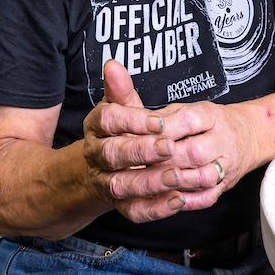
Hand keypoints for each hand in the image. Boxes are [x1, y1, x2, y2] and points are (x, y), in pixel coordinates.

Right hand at [82, 61, 184, 223]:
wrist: (107, 169)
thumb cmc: (121, 132)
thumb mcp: (121, 108)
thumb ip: (120, 89)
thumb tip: (113, 63)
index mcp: (95, 127)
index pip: (108, 120)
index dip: (132, 120)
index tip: (159, 121)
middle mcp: (95, 156)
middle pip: (112, 154)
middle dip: (141, 151)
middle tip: (169, 147)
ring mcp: (105, 182)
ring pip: (121, 185)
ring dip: (149, 182)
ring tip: (177, 176)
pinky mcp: (120, 206)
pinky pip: (134, 211)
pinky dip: (156, 208)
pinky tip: (179, 199)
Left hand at [145, 100, 259, 212]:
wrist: (248, 134)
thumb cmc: (208, 122)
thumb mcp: (187, 108)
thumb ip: (162, 116)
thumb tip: (135, 122)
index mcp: (211, 116)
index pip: (188, 121)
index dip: (166, 129)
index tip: (144, 133)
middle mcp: (222, 140)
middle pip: (195, 152)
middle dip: (166, 159)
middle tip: (142, 162)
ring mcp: (226, 165)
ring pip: (204, 177)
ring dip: (177, 181)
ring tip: (154, 181)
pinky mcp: (225, 185)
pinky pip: (208, 197)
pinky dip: (189, 201)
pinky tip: (170, 198)